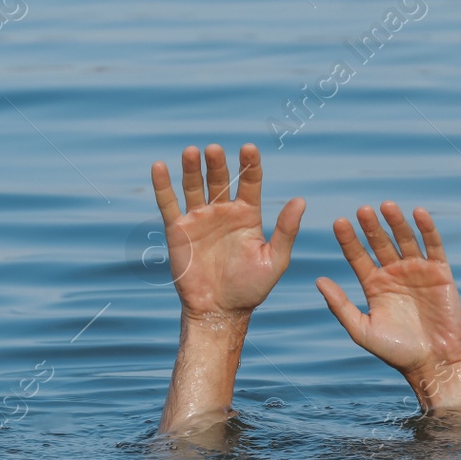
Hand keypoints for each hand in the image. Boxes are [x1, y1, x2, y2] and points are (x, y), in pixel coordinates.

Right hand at [150, 143, 303, 434]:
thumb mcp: (275, 260)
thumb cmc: (251, 289)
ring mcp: (199, 218)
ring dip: (192, 168)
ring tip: (192, 151)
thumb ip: (286, 230)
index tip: (249, 148)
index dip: (249, 165)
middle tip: (215, 149)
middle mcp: (223, 212)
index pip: (249, 182)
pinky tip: (159, 166)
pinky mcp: (178, 230)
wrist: (220, 311)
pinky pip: (168, 203)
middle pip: (220, 180)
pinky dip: (162, 185)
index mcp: (247, 215)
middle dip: (217, 164)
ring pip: (194, 186)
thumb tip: (301, 200)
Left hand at [316, 202, 460, 416]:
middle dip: (371, 227)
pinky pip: (433, 246)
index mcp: (374, 285)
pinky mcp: (440, 273)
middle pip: (380, 243)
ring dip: (396, 222)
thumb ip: (340, 305)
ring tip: (386, 206)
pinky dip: (427, 229)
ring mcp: (417, 271)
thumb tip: (318, 280)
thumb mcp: (362, 330)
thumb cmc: (396, 351)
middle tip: (362, 210)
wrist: (433, 362)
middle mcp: (394, 274)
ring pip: (405, 239)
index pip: (358, 256)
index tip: (338, 222)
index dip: (349, 240)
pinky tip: (418, 212)